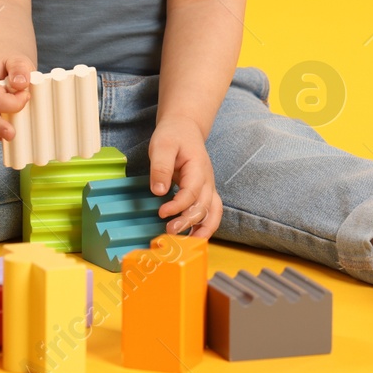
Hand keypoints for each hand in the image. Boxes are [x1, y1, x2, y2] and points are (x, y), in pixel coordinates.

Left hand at [148, 115, 220, 240]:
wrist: (185, 127)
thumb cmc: (173, 135)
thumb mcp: (162, 145)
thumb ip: (161, 167)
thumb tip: (159, 191)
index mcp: (198, 168)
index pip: (192, 192)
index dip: (178, 206)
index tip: (161, 212)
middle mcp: (207, 181)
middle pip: (204, 207)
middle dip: (188, 222)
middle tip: (169, 231)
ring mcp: (208, 188)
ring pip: (213, 213)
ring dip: (203, 230)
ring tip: (188, 244)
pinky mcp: (204, 193)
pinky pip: (211, 213)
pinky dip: (205, 227)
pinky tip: (192, 238)